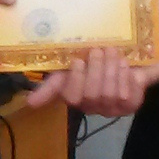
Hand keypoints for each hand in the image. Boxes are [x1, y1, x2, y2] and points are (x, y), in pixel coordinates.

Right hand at [27, 47, 145, 118]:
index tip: (77, 61)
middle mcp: (90, 106)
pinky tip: (124, 65)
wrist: (130, 56)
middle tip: (99, 50)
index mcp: (73, 94)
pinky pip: (125, 95)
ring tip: (113, 52)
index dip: (74, 80)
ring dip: (111, 69)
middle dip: (96, 68)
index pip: (69, 97)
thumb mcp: (71, 62)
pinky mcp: (129, 106)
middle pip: (90, 94)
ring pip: (108, 94)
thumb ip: (52, 82)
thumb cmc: (97, 58)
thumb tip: (29, 103)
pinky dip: (124, 76)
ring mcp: (110, 107)